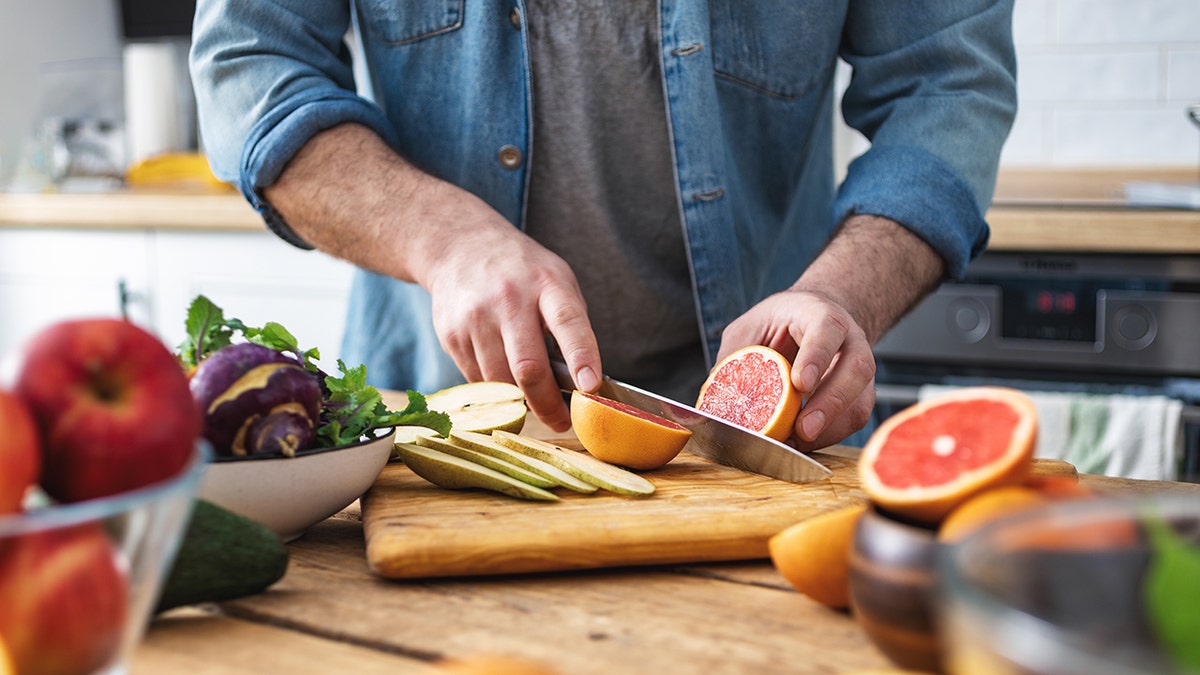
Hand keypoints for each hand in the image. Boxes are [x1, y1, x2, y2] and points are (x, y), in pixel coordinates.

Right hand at [263, 124, 601, 431]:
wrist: (460, 245)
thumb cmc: (522, 271)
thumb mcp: (556, 281)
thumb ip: (570, 325)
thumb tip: (581, 384)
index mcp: (547, 284)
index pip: (567, 322)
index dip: (581, 356)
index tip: (591, 387)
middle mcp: (509, 299)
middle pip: (527, 366)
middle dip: (547, 404)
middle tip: (562, 422)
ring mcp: (475, 317)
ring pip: (500, 382)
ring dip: (520, 402)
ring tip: (534, 402)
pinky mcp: (451, 335)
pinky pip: (478, 380)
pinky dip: (495, 390)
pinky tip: (503, 381)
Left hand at [715, 214, 945, 449]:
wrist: (814, 319)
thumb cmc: (780, 323)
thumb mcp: (750, 327)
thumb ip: (735, 357)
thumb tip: (715, 401)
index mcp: (821, 314)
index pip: (826, 331)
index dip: (815, 357)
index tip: (800, 383)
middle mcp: (850, 339)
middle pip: (855, 369)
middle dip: (829, 403)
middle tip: (802, 429)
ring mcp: (860, 368)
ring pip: (861, 400)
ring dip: (830, 428)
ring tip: (798, 443)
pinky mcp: (860, 394)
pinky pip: (854, 419)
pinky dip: (830, 436)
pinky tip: (803, 443)